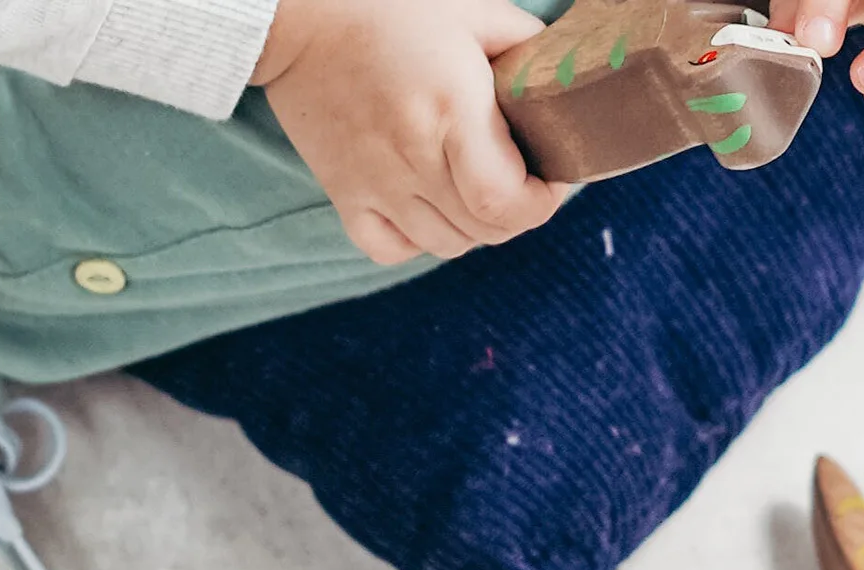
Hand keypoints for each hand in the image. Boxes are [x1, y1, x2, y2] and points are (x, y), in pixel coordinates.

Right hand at [253, 0, 569, 263]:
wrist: (299, 19)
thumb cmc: (390, 7)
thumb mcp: (472, 11)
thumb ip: (525, 49)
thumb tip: (564, 88)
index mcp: (452, 110)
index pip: (506, 202)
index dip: (541, 204)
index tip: (550, 180)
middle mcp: (414, 158)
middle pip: (484, 230)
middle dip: (516, 213)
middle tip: (520, 179)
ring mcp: (376, 185)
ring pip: (447, 246)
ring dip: (473, 227)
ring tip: (475, 188)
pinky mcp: (346, 197)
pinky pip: (394, 250)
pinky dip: (419, 240)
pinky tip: (427, 207)